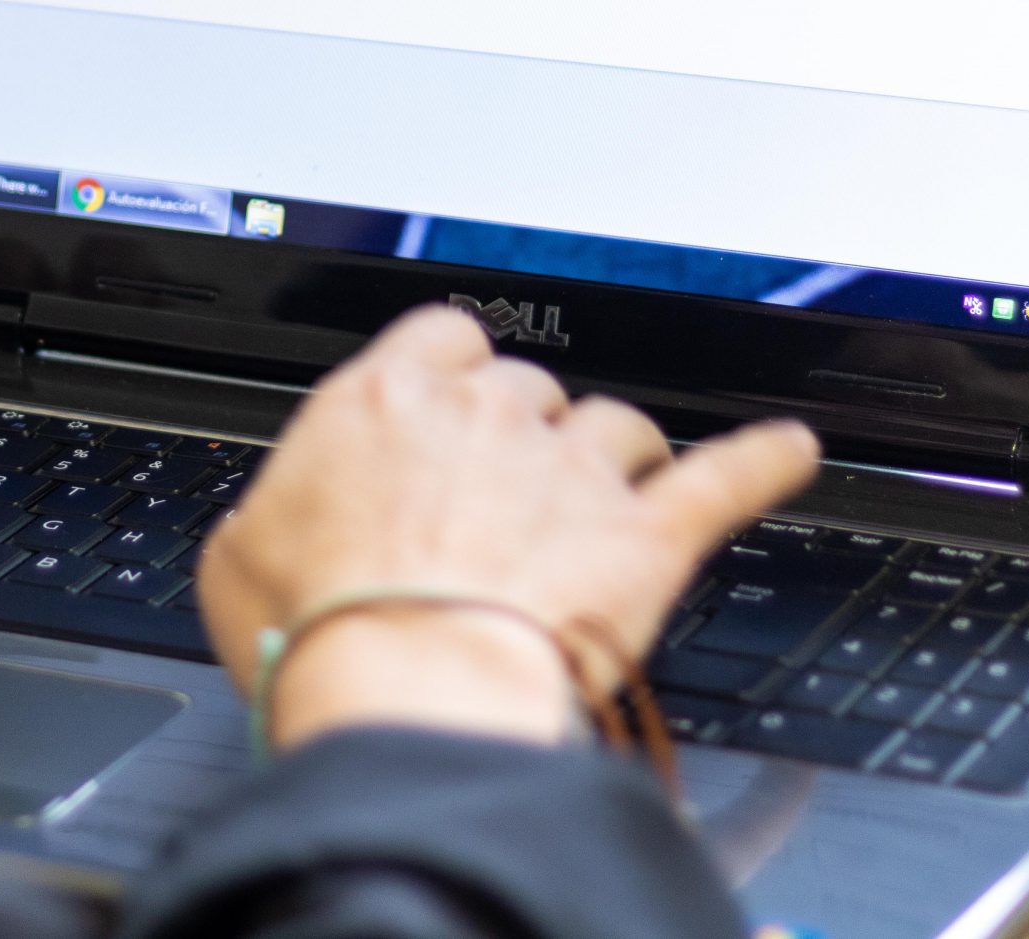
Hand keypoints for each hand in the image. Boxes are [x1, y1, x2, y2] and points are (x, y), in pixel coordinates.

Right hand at [196, 306, 820, 752]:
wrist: (411, 691)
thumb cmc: (321, 630)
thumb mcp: (238, 558)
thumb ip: (276, 511)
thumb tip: (280, 522)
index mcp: (385, 401)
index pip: (441, 337)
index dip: (452, 371)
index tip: (452, 398)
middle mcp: (488, 418)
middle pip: (530, 385)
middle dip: (527, 429)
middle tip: (510, 490)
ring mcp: (574, 472)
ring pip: (620, 423)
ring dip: (619, 451)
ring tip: (617, 484)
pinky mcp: (645, 537)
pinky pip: (722, 478)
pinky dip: (763, 460)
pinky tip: (790, 448)